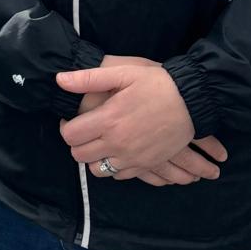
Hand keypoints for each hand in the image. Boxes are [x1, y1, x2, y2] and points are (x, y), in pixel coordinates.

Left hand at [56, 63, 208, 178]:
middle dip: (77, 143)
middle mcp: (118, 144)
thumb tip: (59, 80)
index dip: (66, 127)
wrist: (191, 101)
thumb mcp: (123, 73)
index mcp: (108, 120)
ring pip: (98, 171)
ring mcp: (132, 158)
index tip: (71, 119)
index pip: (70, 136)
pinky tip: (117, 150)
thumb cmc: (155, 83)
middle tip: (84, 130)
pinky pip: (120, 175)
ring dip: (94, 157)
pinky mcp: (146, 164)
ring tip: (99, 141)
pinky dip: (114, 166)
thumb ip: (89, 78)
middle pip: (80, 156)